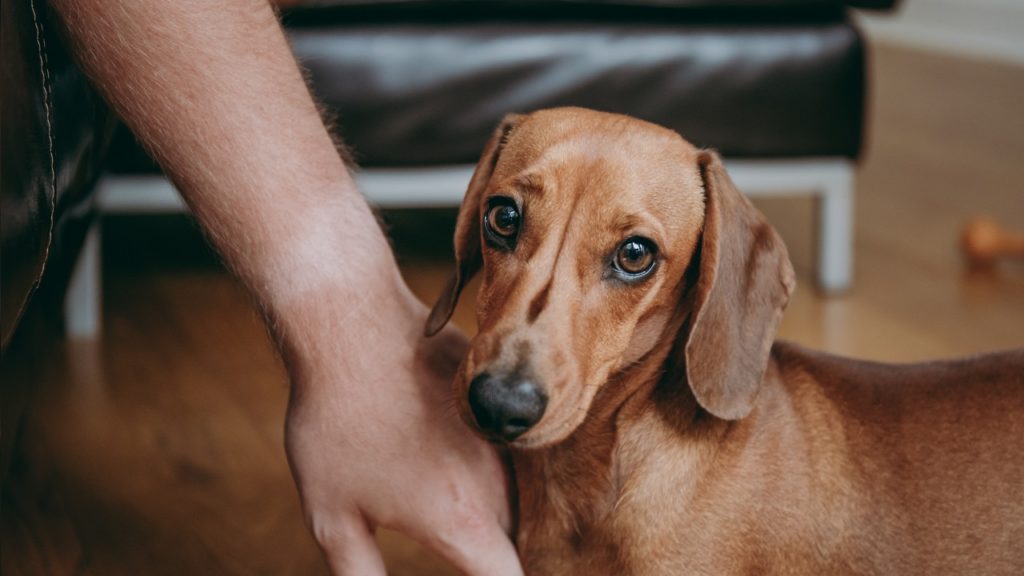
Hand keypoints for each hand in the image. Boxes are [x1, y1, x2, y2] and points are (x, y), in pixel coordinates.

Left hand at [282, 285, 521, 574]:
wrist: (353, 327)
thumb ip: (360, 575)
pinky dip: (493, 464)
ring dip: (496, 508)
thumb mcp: (332, 516)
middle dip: (497, 551)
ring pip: (516, 491)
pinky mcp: (496, 400)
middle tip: (456, 541)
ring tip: (447, 499)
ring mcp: (502, 435)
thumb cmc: (336, 424)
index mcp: (461, 519)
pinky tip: (452, 455)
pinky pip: (508, 446)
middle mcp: (496, 481)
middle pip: (515, 538)